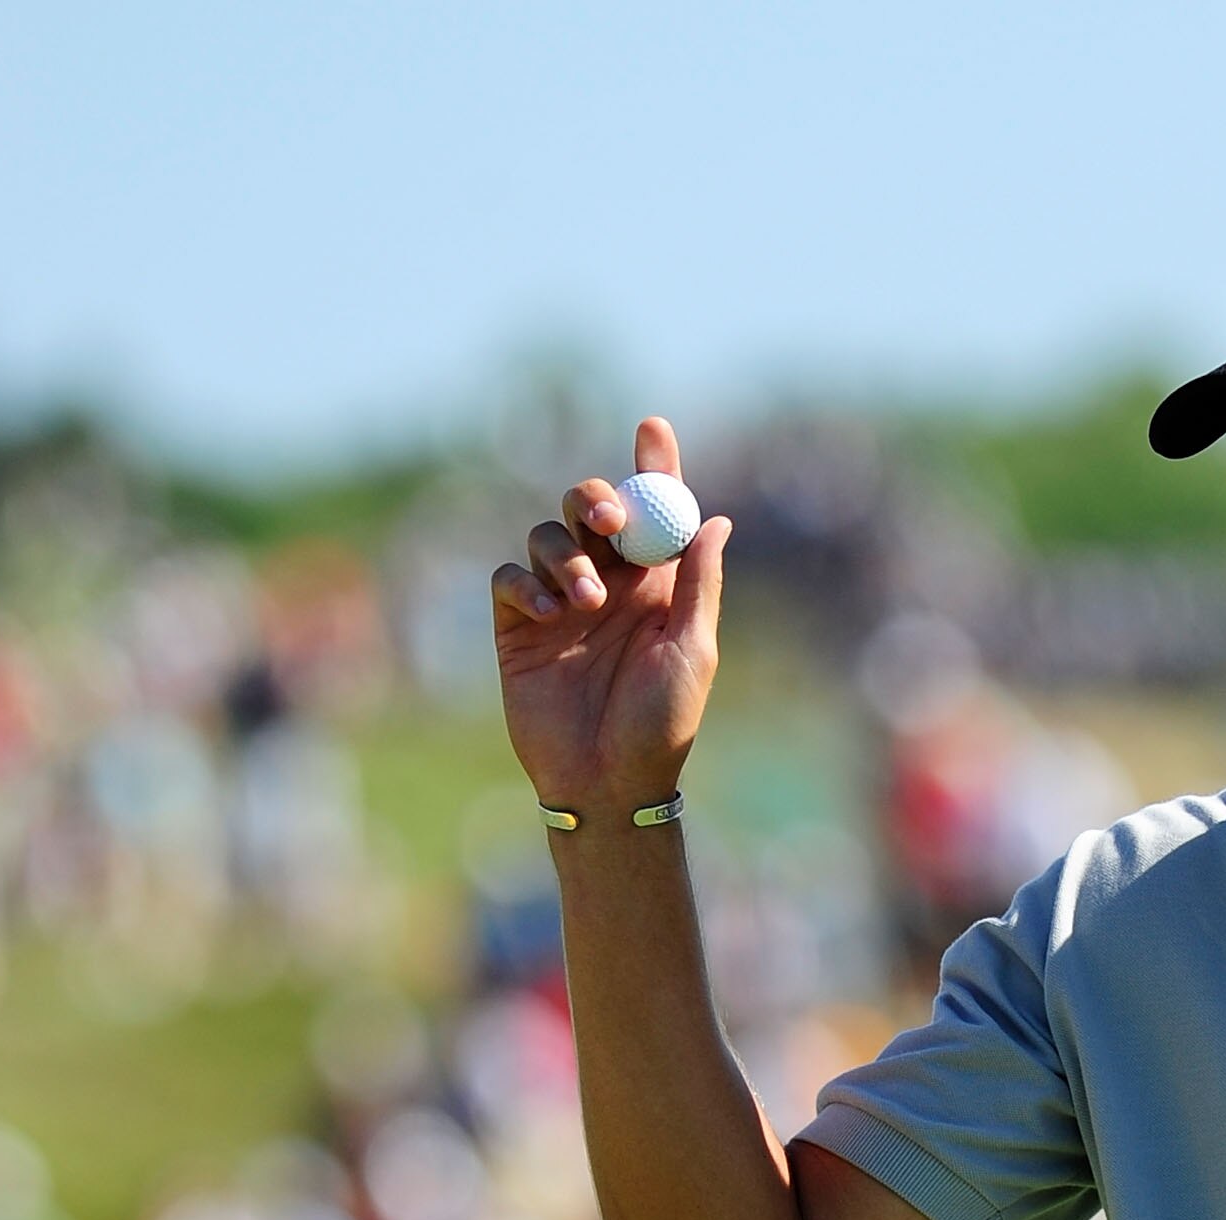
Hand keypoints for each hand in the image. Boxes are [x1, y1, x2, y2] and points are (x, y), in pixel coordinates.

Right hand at [491, 418, 730, 819]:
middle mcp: (607, 585)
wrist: (608, 784)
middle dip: (594, 500)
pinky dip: (526, 583)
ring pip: (546, 536)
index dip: (653, 468)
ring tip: (584, 603)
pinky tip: (549, 613)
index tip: (653, 429)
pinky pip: (510, 578)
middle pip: (590, 509)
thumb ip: (699, 584)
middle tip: (604, 521)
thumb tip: (715, 519)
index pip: (653, 513)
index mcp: (655, 587)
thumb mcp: (692, 652)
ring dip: (564, 556)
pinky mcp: (519, 628)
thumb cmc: (661, 728)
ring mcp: (559, 603)